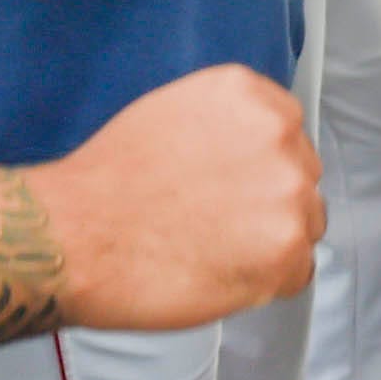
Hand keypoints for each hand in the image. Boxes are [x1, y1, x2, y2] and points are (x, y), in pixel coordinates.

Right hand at [43, 66, 325, 325]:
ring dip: (271, 241)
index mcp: (250, 96)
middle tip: (216, 222)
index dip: (258, 165)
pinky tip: (221, 273)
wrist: (75, 237)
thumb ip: (227, 125)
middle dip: (268, 202)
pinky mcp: (285, 250)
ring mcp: (288, 194)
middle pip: (300, 176)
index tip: (234, 184)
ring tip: (213, 249)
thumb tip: (250, 152)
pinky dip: (267, 282)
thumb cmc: (107, 184)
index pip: (287, 132)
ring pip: (305, 224)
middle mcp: (279, 136)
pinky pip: (298, 272)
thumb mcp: (172, 112)